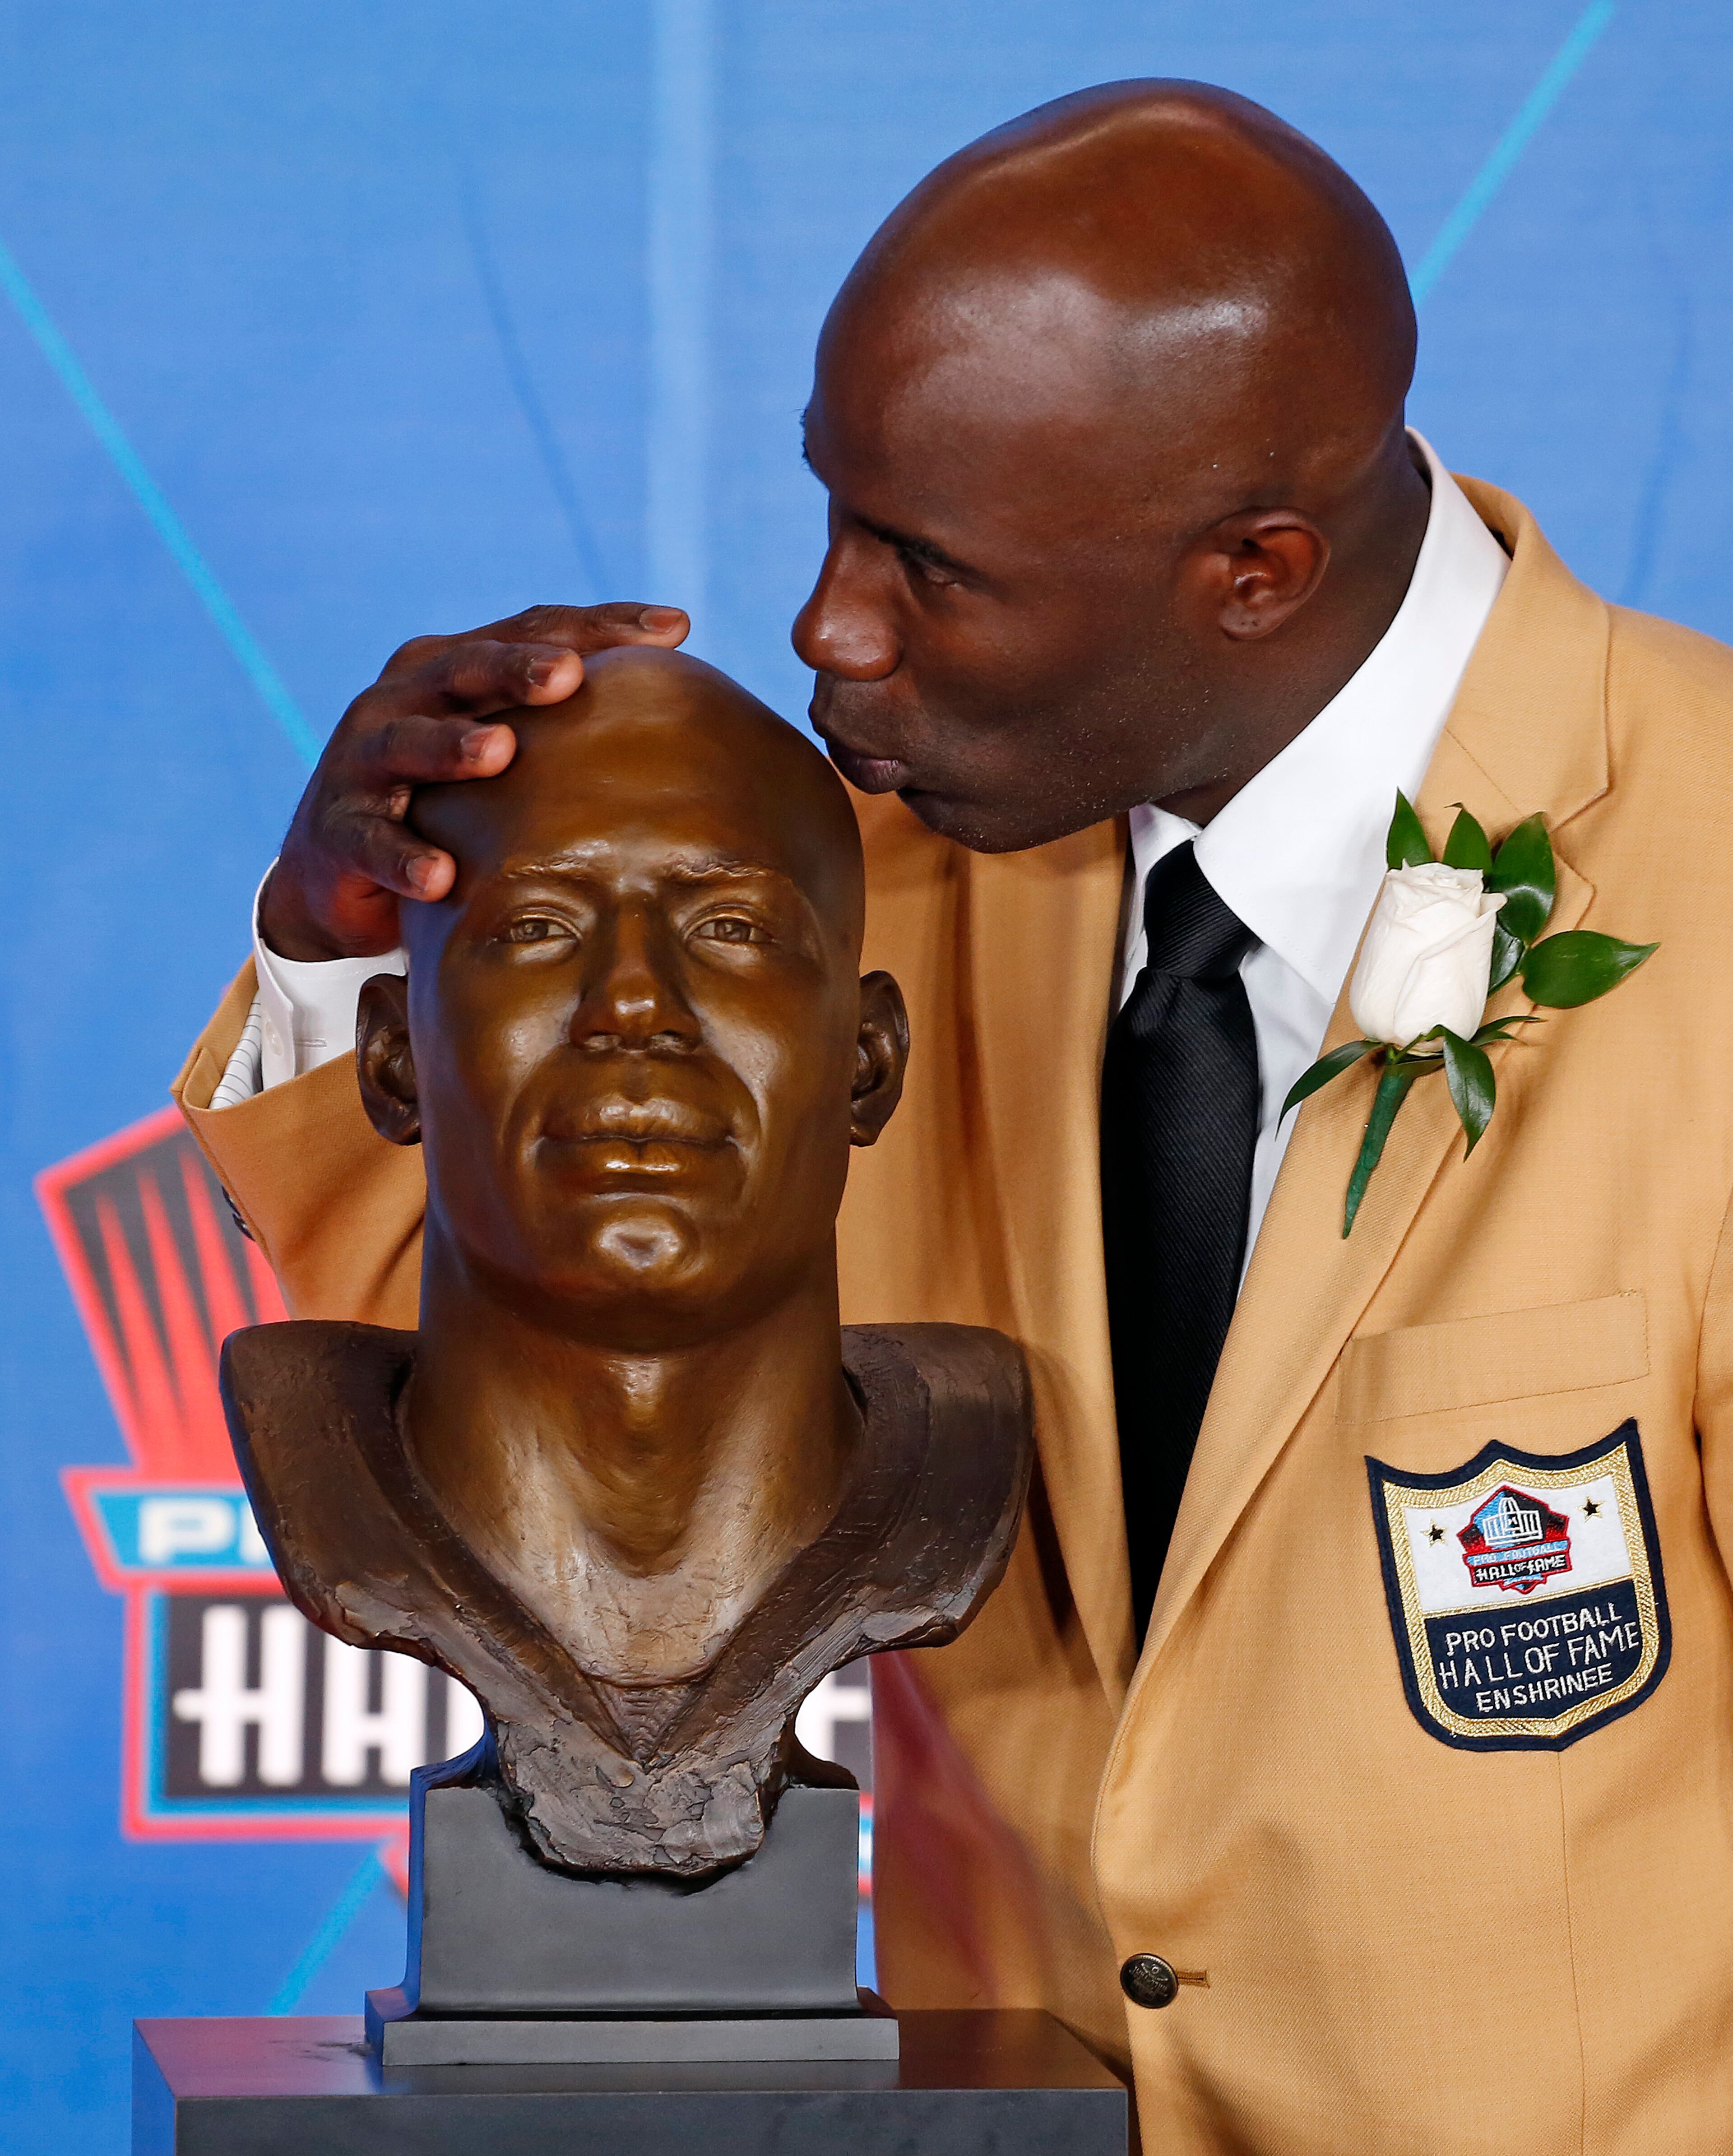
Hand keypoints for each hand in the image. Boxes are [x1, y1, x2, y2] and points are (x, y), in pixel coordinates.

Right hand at [260, 603, 688, 960]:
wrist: (339, 862)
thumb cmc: (445, 794)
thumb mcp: (503, 742)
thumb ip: (569, 719)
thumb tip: (687, 701)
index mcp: (454, 668)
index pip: (534, 631)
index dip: (601, 626)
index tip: (675, 628)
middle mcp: (405, 698)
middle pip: (466, 669)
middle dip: (518, 667)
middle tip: (572, 672)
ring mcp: (364, 761)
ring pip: (409, 744)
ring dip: (453, 746)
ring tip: (499, 752)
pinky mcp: (339, 829)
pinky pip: (374, 843)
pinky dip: (405, 859)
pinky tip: (439, 878)